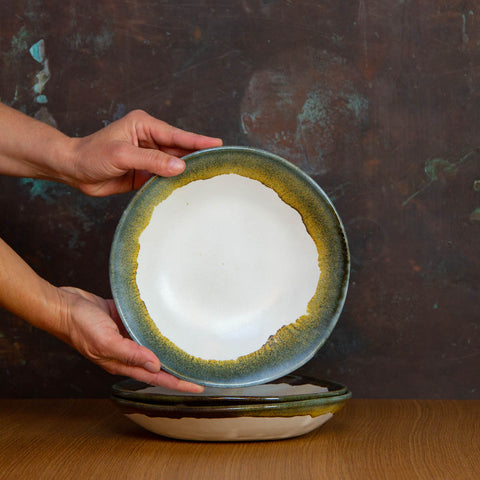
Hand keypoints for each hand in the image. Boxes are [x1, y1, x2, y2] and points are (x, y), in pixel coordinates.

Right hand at [57, 286, 203, 391]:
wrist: (64, 306)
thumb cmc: (80, 326)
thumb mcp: (105, 342)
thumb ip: (130, 354)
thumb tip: (155, 366)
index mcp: (121, 362)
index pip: (156, 378)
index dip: (177, 384)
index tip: (197, 388)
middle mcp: (126, 353)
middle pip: (158, 364)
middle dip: (179, 369)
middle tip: (200, 370)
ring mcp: (126, 336)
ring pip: (153, 345)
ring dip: (169, 347)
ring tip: (191, 349)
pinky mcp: (125, 321)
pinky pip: (145, 326)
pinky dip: (158, 327)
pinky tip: (169, 324)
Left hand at [66, 109, 221, 195]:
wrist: (73, 171)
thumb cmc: (91, 155)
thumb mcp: (122, 155)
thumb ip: (152, 161)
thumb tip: (180, 166)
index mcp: (144, 125)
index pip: (176, 135)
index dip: (197, 140)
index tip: (218, 143)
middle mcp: (148, 139)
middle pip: (178, 149)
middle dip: (196, 155)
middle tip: (219, 162)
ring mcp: (147, 157)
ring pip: (173, 164)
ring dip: (186, 170)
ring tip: (208, 176)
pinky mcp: (144, 173)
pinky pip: (164, 177)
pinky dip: (174, 182)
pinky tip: (187, 187)